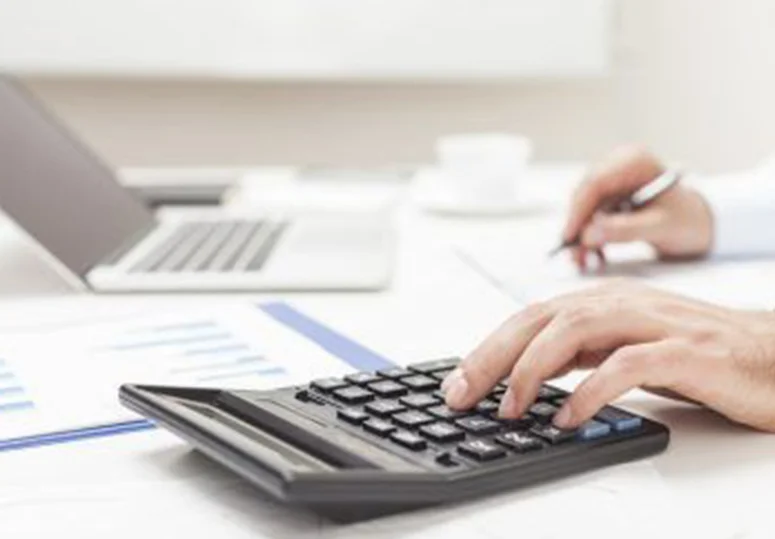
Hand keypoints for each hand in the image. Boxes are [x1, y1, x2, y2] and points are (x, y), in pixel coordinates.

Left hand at [443, 281, 774, 431]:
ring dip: (534, 368)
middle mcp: (623, 303)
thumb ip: (579, 353)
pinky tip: (568, 416)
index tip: (456, 384)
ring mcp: (655, 323)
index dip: (487, 348)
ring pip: (576, 328)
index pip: (530, 317)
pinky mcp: (687, 351)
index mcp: (603, 302)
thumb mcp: (624, 346)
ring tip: (509, 406)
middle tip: (461, 394)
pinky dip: (591, 389)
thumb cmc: (698, 353)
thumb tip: (524, 374)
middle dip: (493, 356)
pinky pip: (628, 364)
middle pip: (541, 317)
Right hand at [563, 146, 714, 270]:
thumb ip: (625, 230)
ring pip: (584, 209)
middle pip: (585, 196)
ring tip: (583, 262)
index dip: (577, 211)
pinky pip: (590, 217)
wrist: (701, 225)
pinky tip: (594, 255)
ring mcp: (613, 181)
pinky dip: (590, 237)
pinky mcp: (610, 197)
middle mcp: (619, 166)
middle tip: (574, 256)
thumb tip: (587, 235)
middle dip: (577, 228)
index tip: (569, 237)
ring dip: (582, 236)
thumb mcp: (660, 227)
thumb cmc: (688, 221)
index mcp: (635, 162)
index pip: (594, 183)